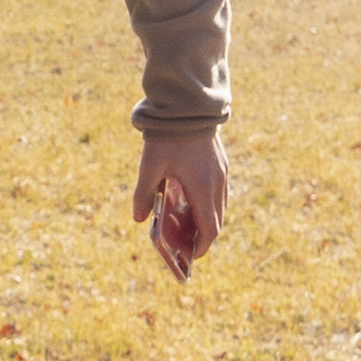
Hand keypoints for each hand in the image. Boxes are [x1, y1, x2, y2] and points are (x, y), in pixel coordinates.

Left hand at [130, 130, 229, 282]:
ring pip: (220, 206)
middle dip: (203, 236)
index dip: (201, 246)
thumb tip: (139, 219)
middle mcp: (217, 183)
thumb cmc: (167, 136)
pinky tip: (193, 200)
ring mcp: (222, 172)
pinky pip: (220, 191)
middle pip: (217, 220)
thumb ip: (143, 194)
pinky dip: (210, 203)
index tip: (190, 256)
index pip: (209, 229)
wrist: (187, 104)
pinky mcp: (221, 162)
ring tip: (187, 224)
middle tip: (186, 243)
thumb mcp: (149, 166)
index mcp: (202, 188)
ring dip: (207, 219)